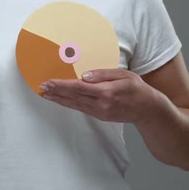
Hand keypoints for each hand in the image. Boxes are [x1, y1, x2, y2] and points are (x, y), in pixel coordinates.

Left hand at [39, 68, 156, 122]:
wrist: (147, 110)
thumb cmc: (137, 89)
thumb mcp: (124, 75)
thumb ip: (103, 74)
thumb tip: (84, 76)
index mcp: (107, 92)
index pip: (79, 87)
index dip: (62, 85)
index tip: (50, 81)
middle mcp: (101, 104)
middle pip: (73, 97)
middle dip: (56, 92)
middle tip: (41, 86)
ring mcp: (99, 112)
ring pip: (74, 105)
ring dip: (58, 99)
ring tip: (45, 94)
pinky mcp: (99, 115)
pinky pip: (80, 108)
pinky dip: (67, 104)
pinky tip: (60, 100)